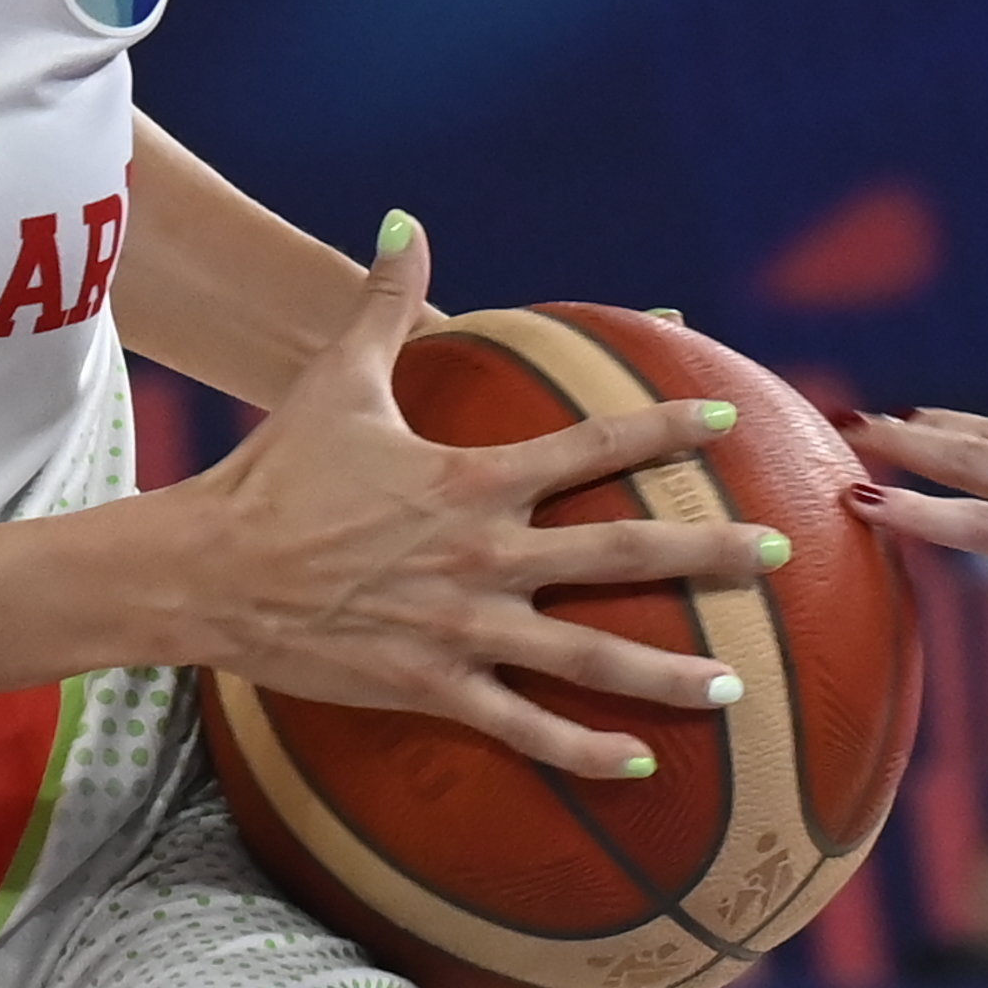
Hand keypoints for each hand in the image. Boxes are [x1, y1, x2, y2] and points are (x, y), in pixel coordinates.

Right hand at [158, 218, 773, 780]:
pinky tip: (638, 765)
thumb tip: (403, 221)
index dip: (665, 427)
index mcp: (473, 477)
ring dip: (670, 671)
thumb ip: (383, 303)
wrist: (207, 568)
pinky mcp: (433, 684)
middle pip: (623, 554)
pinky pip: (524, 726)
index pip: (593, 445)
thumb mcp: (335, 380)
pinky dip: (582, 750)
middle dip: (710, 553)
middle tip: (779, 554)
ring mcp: (465, 626)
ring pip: (591, 654)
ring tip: (736, 683)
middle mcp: (485, 553)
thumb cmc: (274, 472)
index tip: (724, 421)